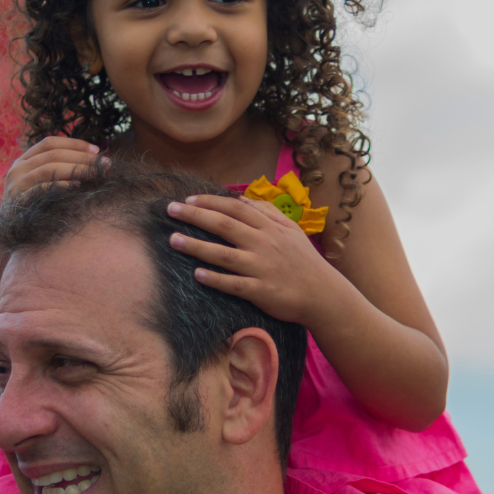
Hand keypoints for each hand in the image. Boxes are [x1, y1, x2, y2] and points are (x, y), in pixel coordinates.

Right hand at [2, 135, 101, 199]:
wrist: (10, 234)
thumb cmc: (31, 207)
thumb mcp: (39, 184)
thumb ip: (57, 171)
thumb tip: (93, 162)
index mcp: (23, 160)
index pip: (49, 143)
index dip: (74, 143)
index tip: (96, 150)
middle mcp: (17, 169)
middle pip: (53, 155)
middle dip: (82, 157)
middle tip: (104, 163)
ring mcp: (16, 184)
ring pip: (49, 168)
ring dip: (76, 169)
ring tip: (95, 174)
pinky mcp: (17, 201)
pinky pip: (41, 189)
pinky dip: (61, 185)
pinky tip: (77, 186)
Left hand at [165, 193, 349, 327]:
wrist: (324, 295)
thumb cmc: (304, 261)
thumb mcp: (291, 230)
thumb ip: (266, 212)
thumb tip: (240, 198)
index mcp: (269, 227)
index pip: (235, 208)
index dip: (210, 202)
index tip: (188, 200)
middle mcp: (264, 244)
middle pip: (224, 225)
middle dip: (194, 216)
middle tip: (169, 210)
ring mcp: (262, 268)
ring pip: (224, 254)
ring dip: (196, 246)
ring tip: (173, 240)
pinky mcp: (261, 291)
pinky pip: (234, 284)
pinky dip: (216, 279)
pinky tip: (197, 274)